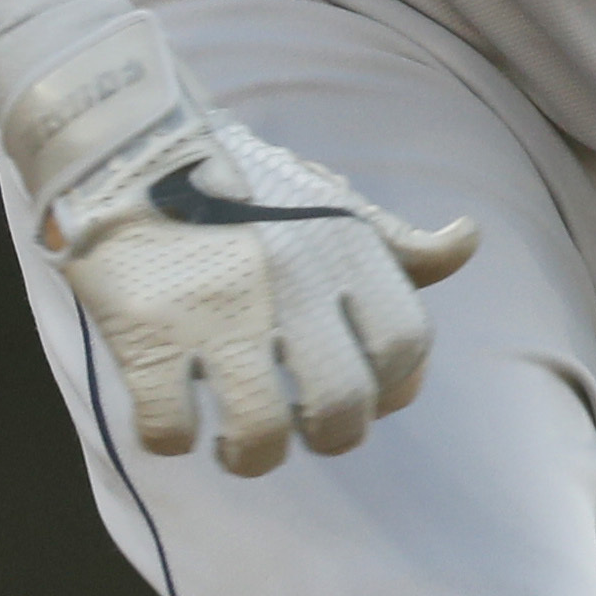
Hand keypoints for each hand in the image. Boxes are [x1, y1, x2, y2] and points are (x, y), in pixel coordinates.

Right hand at [11, 18, 479, 476]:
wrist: (128, 139)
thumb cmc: (238, 180)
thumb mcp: (328, 199)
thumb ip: (395, 240)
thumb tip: (467, 243)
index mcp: (341, 250)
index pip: (405, 345)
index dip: (393, 385)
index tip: (361, 389)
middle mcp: (291, 282)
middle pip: (342, 406)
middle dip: (329, 436)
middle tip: (298, 427)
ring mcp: (216, 311)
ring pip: (260, 433)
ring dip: (251, 456)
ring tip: (234, 445)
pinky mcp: (147, 330)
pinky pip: (169, 426)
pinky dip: (172, 438)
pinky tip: (172, 417)